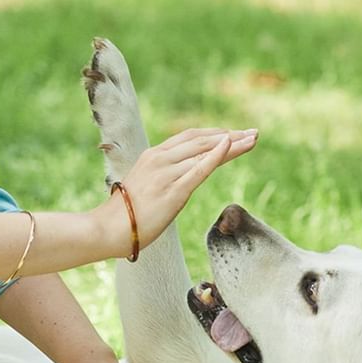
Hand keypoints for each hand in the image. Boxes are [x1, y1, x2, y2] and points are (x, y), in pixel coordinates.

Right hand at [95, 128, 257, 256]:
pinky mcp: (174, 191)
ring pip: (205, 151)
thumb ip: (162, 179)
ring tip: (253, 139)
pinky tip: (231, 145)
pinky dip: (217, 154)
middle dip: (229, 135)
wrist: (109, 228)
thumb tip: (178, 183)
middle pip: (201, 140)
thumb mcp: (144, 187)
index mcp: (153, 155)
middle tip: (252, 133)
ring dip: (232, 144)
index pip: (189, 137)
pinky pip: (200, 169)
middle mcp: (160, 159)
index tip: (233, 134)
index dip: (213, 134)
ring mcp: (167, 173)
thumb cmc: (125, 215)